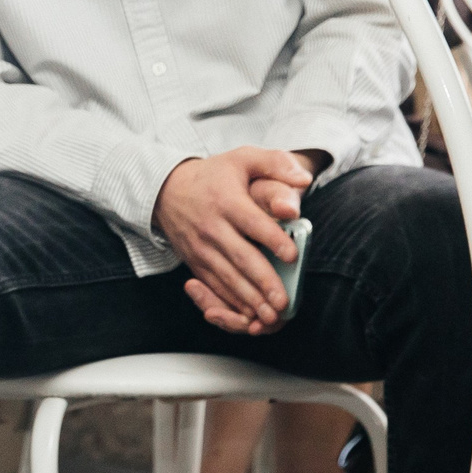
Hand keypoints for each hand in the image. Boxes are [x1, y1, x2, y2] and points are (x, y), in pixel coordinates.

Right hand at [152, 147, 315, 334]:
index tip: (292, 255)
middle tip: (283, 301)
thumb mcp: (243, 158)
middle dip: (263, 282)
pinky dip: (230, 302)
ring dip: (249, 299)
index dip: (273, 239)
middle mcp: (212, 228)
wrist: (166, 190)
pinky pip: (214, 285)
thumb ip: (276, 163)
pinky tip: (247, 315)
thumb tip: (304, 179)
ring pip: (227, 277)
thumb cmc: (214, 175)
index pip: (253, 223)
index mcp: (227, 201)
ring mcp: (201, 248)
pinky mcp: (195, 262)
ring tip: (269, 315)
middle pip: (241, 258)